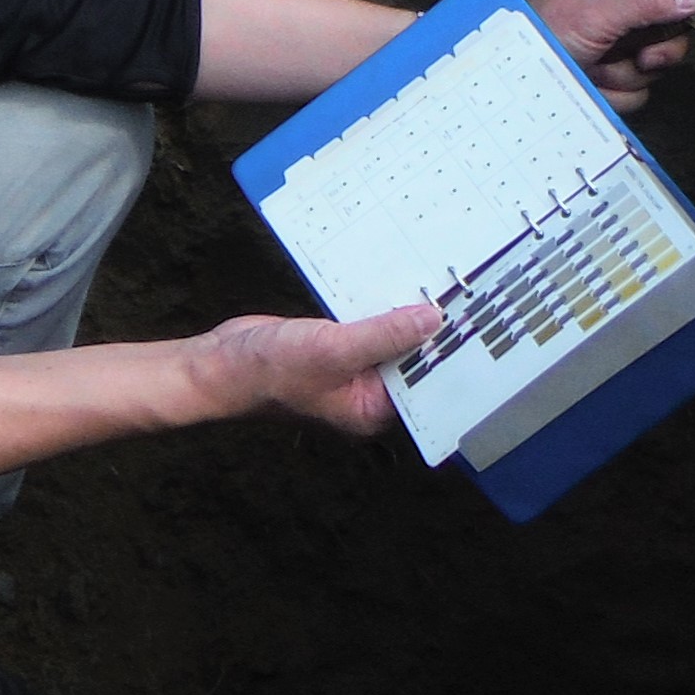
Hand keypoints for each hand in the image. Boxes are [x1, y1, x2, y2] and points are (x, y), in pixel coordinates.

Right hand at [193, 305, 440, 436]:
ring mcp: (350, 369)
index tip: (476, 325)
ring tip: (438, 285)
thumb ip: (385, 334)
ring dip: (404, 316)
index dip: (450, 356)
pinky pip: (367, 327)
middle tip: (463, 296)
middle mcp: (368, 394)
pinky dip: (378, 309)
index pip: (426, 385)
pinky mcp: (335, 347)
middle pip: (412, 361)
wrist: (218, 364)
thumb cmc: (271, 371)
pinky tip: (394, 284)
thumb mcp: (334, 350)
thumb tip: (432, 319)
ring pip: (390, 340)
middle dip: (432, 332)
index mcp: (373, 410)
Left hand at [529, 0, 694, 110]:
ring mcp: (616, 47)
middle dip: (658, 47)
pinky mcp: (612, 77)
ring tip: (596, 68)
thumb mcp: (594, 14)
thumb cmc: (543, 34)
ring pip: (655, 63)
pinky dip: (616, 92)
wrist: (515, 81)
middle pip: (671, 25)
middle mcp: (617, 12)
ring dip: (627, 72)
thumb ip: (645, 4)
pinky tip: (592, 84)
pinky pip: (637, 89)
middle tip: (640, 54)